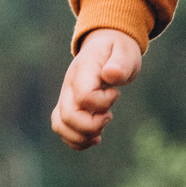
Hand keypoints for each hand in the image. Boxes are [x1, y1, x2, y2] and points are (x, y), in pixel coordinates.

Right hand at [50, 28, 140, 149]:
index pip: (84, 97)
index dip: (102, 103)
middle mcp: (69, 86)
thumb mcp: (125, 51)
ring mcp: (66, 97)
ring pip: (60, 126)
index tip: (116, 93)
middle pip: (68, 116)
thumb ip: (120, 63)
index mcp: (83, 71)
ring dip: (82, 136)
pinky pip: (63, 130)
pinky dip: (78, 140)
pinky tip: (96, 137)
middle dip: (92, 125)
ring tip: (101, 130)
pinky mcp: (68, 107)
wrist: (105, 46)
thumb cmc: (117, 50)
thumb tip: (112, 75)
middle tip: (109, 115)